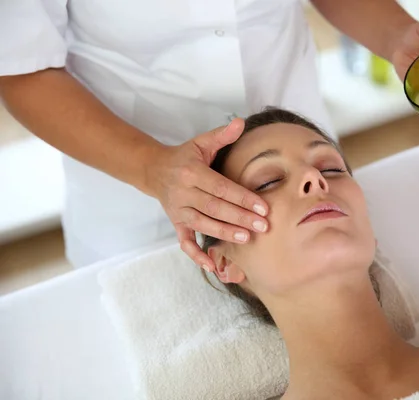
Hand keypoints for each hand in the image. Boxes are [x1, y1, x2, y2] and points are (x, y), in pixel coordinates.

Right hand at [146, 119, 268, 270]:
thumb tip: (241, 122)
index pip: (221, 188)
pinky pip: (184, 242)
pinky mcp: (175, 223)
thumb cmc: (184, 156)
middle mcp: (184, 193)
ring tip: (247, 238)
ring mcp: (178, 211)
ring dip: (225, 234)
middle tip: (263, 226)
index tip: (263, 207)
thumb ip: (222, 135)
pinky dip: (195, 255)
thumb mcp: (201, 142)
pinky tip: (210, 266)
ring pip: (203, 225)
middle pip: (215, 209)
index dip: (242, 198)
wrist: (153, 170)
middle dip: (240, 218)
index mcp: (192, 173)